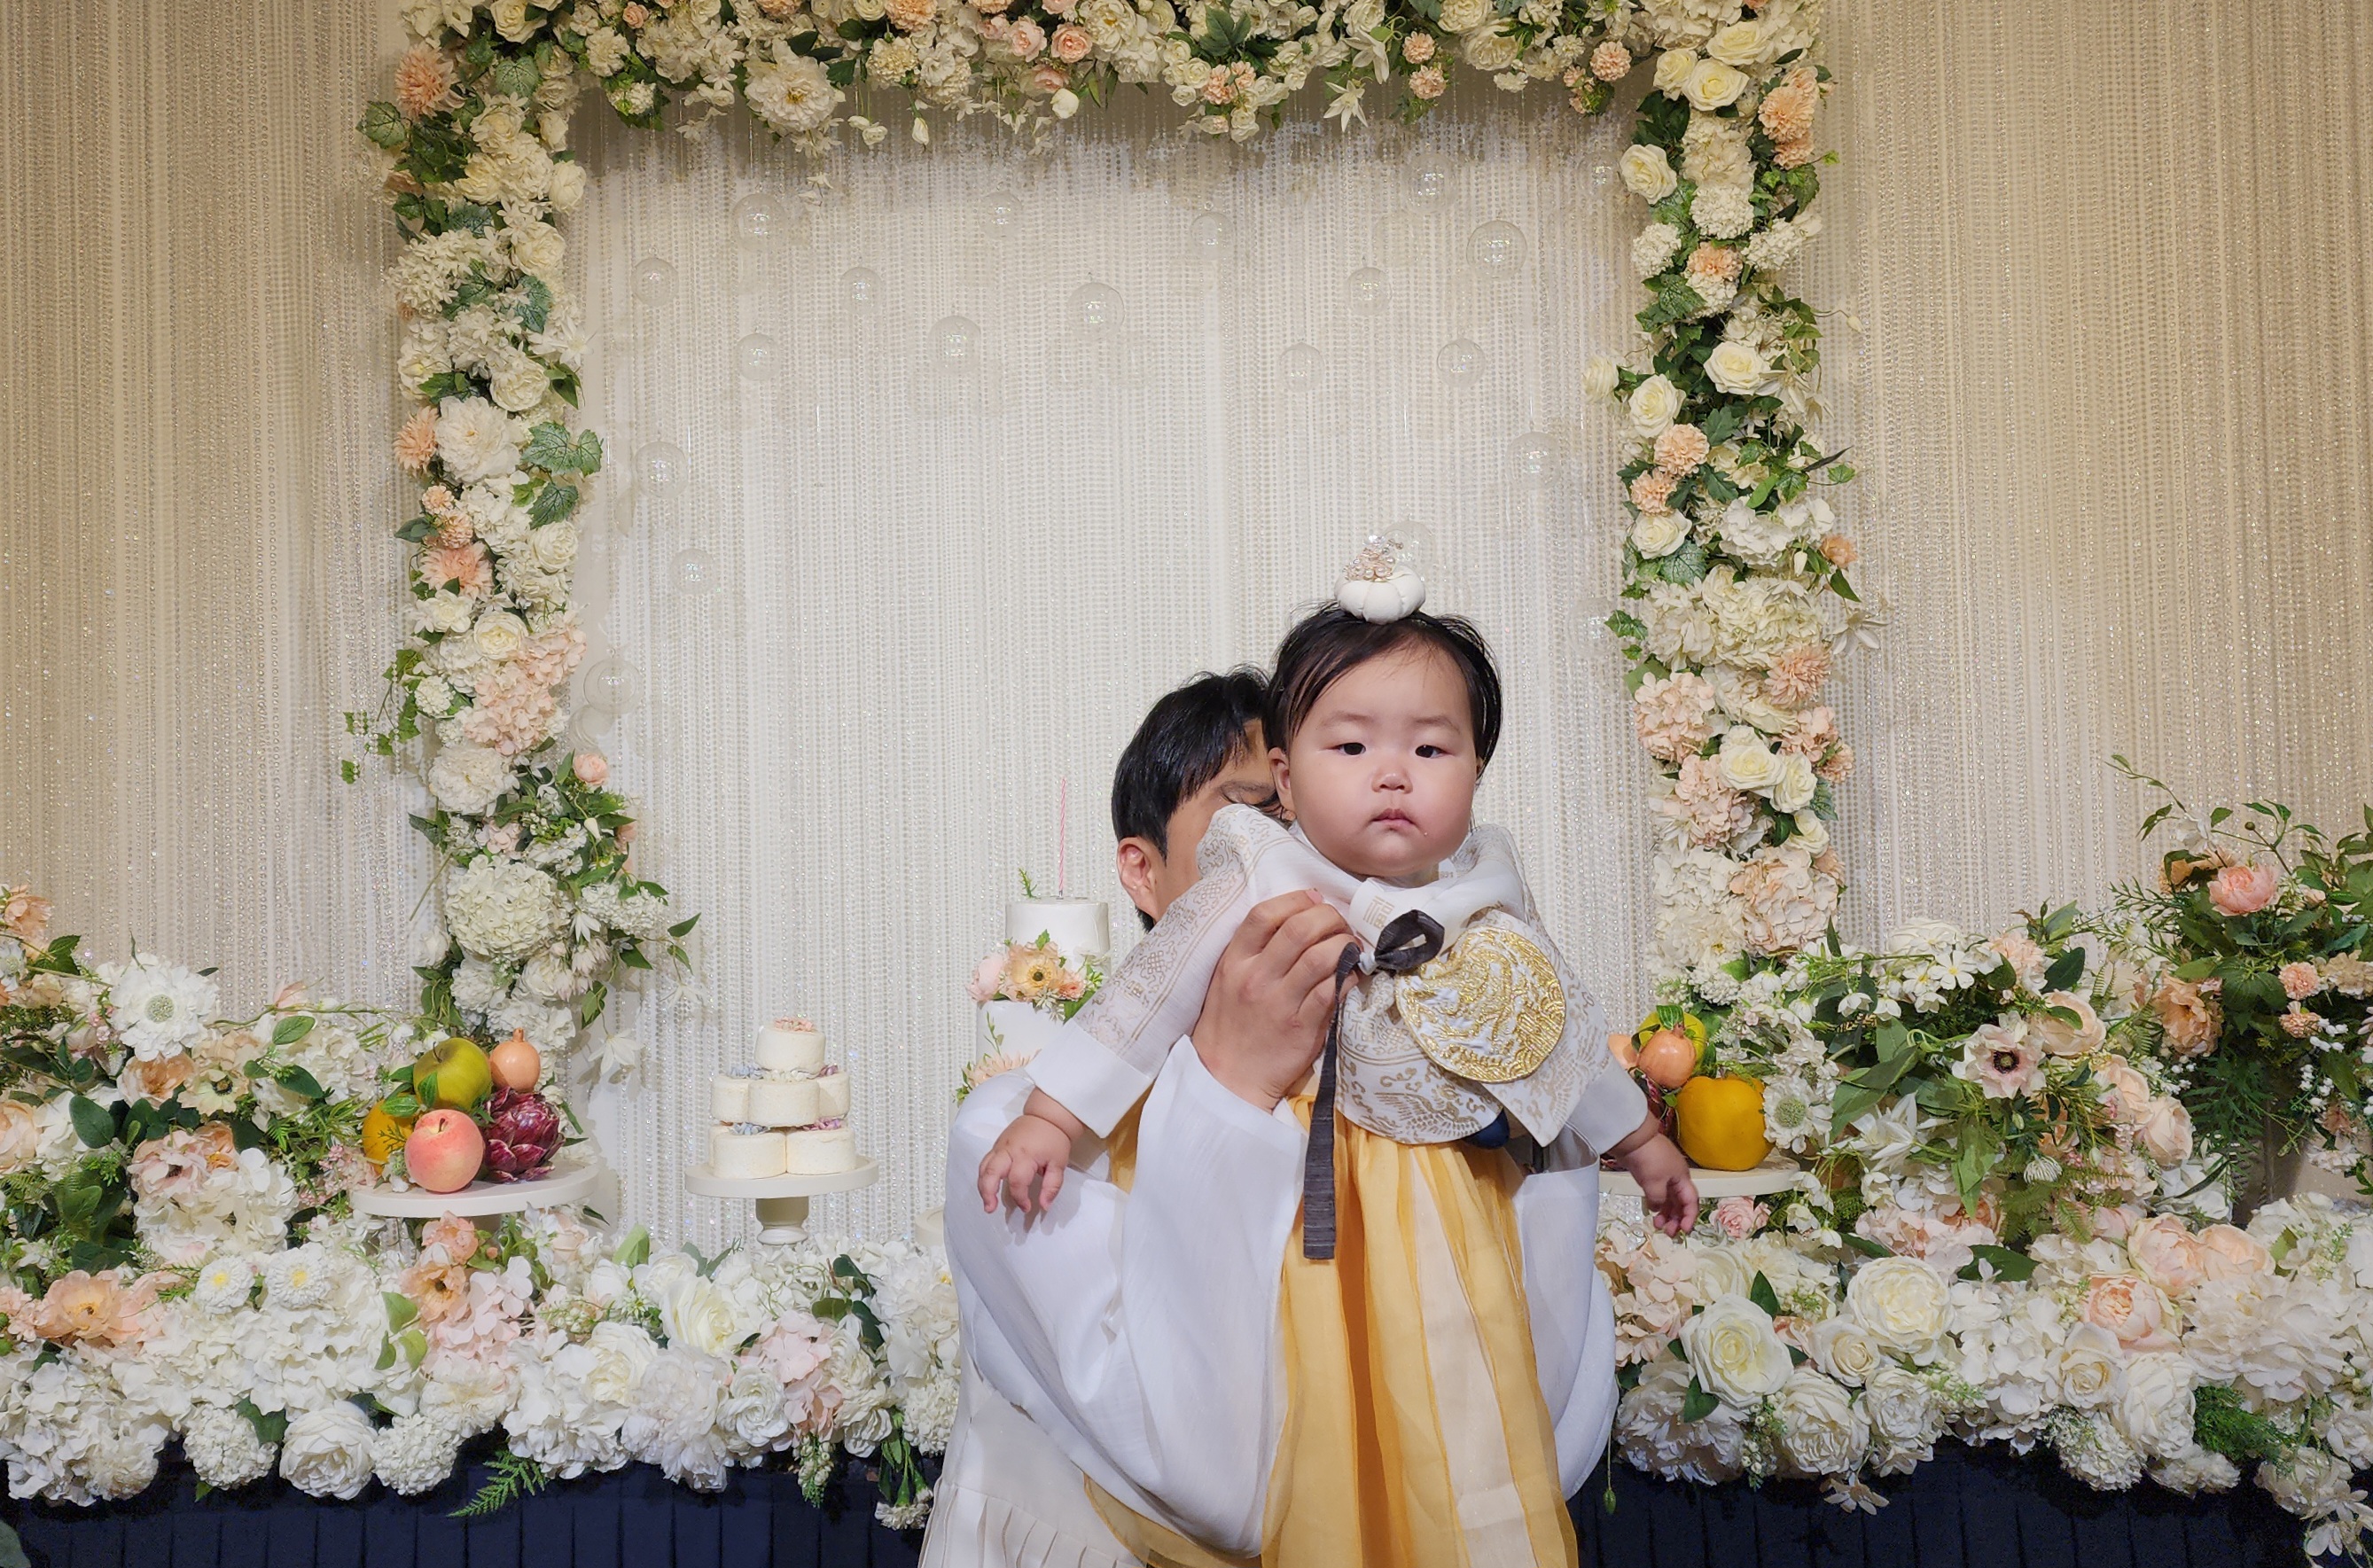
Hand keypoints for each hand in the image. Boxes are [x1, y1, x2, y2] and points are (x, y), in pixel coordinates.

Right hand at [976, 1103, 1080, 1214]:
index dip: (1020, 1199)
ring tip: (987, 1203)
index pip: (1017, 1182)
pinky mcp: (997, 1144)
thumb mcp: (1059, 1164)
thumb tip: (1044, 1206)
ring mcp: (1000, 1146)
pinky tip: (988, 1186)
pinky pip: (985, 1161)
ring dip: (982, 1186)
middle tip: (990, 1209)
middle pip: (991, 1173)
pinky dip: (984, 1175)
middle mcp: (1008, 1150)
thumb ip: (1051, 1186)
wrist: (1047, 1116)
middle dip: (988, 1193)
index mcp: (1025, 1155)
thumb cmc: (1054, 1139)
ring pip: (983, 1167)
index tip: (1027, 1208)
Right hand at [1191, 890, 1356, 1110]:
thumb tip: (1299, 914)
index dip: (1297, 899)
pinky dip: (1349, 976)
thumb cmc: (1230, 1023)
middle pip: (1300, 928)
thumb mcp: (1227, 978)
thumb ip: (1254, 948)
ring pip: (1322, 957)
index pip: (1264, 914)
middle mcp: (1256, 978)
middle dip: (1330, 917)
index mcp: (1234, 961)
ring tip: (1350, 947)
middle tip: (1340, 924)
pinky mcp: (1302, 1028)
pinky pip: (1334, 991)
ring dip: (1345, 945)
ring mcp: (1280, 1003)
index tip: (1314, 900)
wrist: (1228, 1077)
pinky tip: (1351, 974)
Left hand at [1610, 1119, 1698, 1237]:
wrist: (1632, 1138)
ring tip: (1657, 1225)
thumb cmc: (1648, 1159)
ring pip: (1669, 1199)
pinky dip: (1657, 1203)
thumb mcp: (1654, 1183)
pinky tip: (1652, 1212)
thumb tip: (1658, 1209)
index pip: (1691, 1201)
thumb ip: (1659, 1200)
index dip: (1690, 1217)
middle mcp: (1676, 1177)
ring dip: (1666, 1213)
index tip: (1684, 1230)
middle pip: (1681, 1202)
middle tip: (1668, 1233)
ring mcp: (1664, 1175)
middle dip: (1677, 1218)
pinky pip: (1659, 1193)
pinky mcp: (1651, 1174)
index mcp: (1682, 1178)